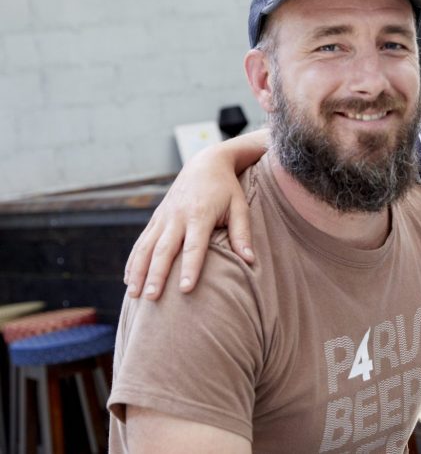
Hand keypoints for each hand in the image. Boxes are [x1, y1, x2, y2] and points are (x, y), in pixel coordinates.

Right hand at [124, 143, 254, 299]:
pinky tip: (129, 280)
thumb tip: (250, 260)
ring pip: (146, 247)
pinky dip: (133, 261)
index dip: (190, 267)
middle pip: (164, 249)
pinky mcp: (156, 218)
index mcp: (200, 214)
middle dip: (156, 274)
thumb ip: (242, 233)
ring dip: (138, 271)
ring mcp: (164, 217)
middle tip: (151, 298)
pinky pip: (141, 242)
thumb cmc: (227, 189)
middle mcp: (178, 216)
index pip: (194, 246)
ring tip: (135, 295)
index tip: (185, 289)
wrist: (205, 163)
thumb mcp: (240, 206)